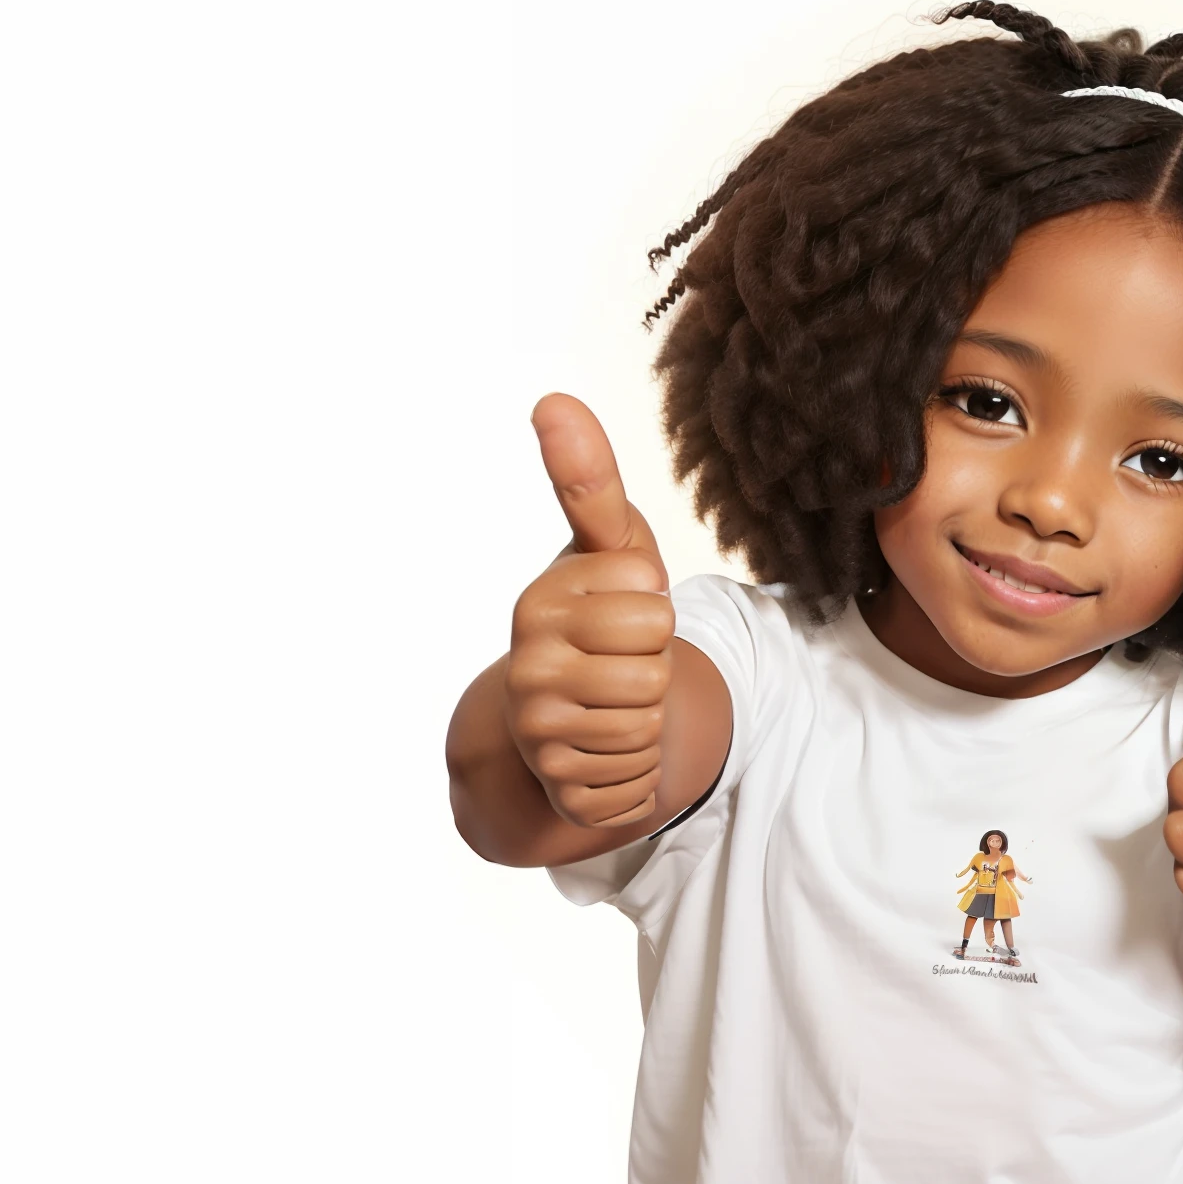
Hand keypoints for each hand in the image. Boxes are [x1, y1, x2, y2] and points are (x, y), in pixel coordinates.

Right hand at [503, 394, 673, 827]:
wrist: (557, 713)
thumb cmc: (598, 612)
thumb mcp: (607, 547)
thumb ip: (588, 480)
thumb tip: (552, 397)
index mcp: (541, 602)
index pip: (651, 604)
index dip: (654, 609)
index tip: (624, 608)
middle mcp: (526, 665)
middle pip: (652, 671)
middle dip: (655, 669)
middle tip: (622, 662)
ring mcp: (536, 730)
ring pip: (648, 727)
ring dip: (649, 721)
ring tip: (614, 704)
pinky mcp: (558, 785)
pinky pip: (637, 779)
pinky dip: (637, 769)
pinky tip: (606, 747)